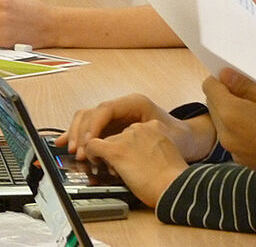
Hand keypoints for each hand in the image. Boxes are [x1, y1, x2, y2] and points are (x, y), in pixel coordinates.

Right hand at [58, 93, 214, 163]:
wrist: (188, 140)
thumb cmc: (179, 136)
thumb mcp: (164, 135)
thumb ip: (141, 139)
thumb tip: (117, 145)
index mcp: (135, 103)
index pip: (105, 109)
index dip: (94, 126)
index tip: (89, 143)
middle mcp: (122, 107)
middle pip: (91, 113)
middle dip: (81, 132)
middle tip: (79, 153)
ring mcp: (115, 118)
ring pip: (87, 120)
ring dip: (77, 136)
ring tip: (74, 153)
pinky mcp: (112, 129)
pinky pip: (91, 130)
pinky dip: (79, 138)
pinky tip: (67, 146)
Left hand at [83, 121, 187, 207]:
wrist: (173, 186)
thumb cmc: (172, 178)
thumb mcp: (166, 153)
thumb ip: (152, 149)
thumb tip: (138, 157)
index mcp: (155, 126)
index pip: (133, 133)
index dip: (129, 147)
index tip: (131, 160)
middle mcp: (140, 128)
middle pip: (118, 136)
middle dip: (117, 151)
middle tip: (122, 169)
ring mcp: (127, 137)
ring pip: (105, 141)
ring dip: (106, 156)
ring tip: (115, 171)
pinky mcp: (115, 150)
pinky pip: (93, 146)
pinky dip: (92, 155)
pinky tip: (97, 165)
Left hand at [203, 69, 255, 193]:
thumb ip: (245, 86)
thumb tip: (225, 75)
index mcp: (232, 115)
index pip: (209, 88)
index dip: (221, 79)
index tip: (237, 77)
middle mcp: (225, 135)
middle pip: (213, 105)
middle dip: (226, 95)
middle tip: (252, 91)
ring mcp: (232, 151)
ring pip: (221, 121)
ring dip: (232, 111)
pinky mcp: (241, 160)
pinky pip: (231, 137)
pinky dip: (239, 127)